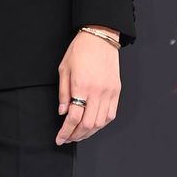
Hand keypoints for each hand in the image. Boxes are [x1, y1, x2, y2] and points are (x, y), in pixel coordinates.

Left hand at [55, 27, 120, 144]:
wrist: (100, 37)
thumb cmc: (80, 50)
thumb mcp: (64, 68)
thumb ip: (63, 92)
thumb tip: (63, 112)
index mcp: (81, 85)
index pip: (73, 117)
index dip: (65, 131)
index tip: (60, 138)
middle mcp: (97, 92)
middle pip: (87, 124)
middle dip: (76, 136)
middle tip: (67, 139)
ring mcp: (109, 93)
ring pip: (100, 123)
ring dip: (88, 133)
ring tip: (79, 134)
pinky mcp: (117, 91)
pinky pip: (111, 115)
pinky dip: (101, 124)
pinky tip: (93, 125)